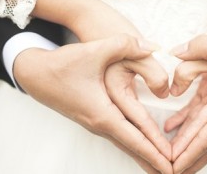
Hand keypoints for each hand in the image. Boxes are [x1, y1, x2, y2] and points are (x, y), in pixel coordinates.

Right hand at [13, 34, 171, 172]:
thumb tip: (153, 47)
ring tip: (161, 167)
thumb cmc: (62, 64)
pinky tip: (142, 148)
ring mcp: (95, 123)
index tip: (171, 167)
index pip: (135, 138)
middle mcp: (99, 124)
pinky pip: (119, 137)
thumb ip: (125, 45)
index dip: (156, 152)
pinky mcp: (94, 118)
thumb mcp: (95, 50)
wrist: (34, 73)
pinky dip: (134, 146)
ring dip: (145, 156)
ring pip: (126, 144)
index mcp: (103, 113)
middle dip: (154, 162)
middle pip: (132, 148)